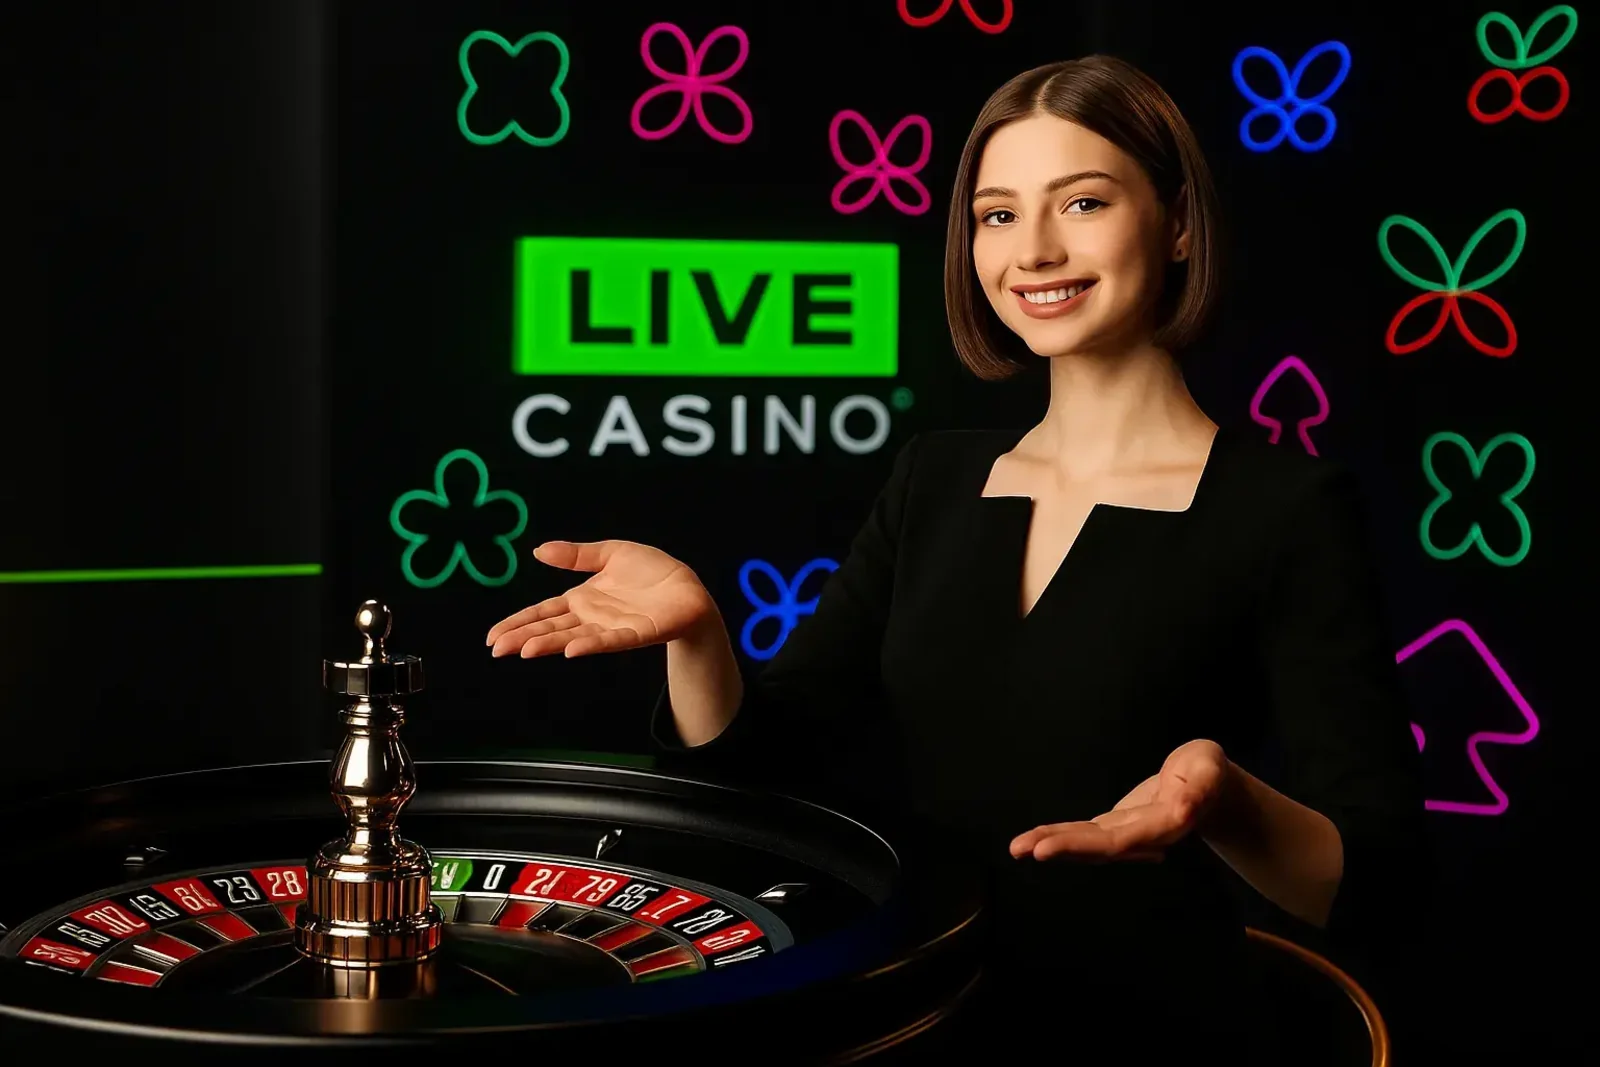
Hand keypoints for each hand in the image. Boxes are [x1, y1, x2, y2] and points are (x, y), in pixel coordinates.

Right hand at [487, 540, 719, 658]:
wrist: (688, 587)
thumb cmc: (651, 572)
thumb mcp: (611, 553)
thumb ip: (576, 555)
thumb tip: (537, 550)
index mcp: (582, 599)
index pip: (543, 613)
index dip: (518, 622)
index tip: (492, 636)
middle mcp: (591, 618)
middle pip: (551, 629)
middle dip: (523, 637)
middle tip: (496, 649)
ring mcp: (611, 628)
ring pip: (573, 638)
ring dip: (550, 644)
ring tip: (523, 650)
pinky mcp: (636, 633)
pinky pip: (610, 640)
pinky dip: (591, 644)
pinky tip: (572, 649)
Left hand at [1008, 740, 1230, 862]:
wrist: (1208, 785)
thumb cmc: (1208, 772)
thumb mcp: (1210, 771)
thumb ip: (1200, 790)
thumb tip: (1185, 809)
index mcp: (1164, 825)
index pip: (1121, 840)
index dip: (1086, 845)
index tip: (1050, 848)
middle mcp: (1142, 837)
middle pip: (1098, 846)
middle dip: (1061, 847)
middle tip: (1021, 849)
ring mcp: (1126, 833)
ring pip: (1087, 843)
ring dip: (1053, 844)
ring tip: (1017, 848)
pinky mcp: (1116, 825)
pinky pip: (1085, 833)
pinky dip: (1060, 835)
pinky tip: (1033, 841)